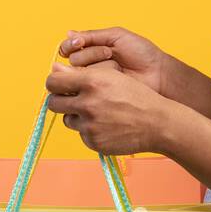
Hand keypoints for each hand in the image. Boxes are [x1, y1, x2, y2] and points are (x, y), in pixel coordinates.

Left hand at [44, 62, 170, 155]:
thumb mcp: (113, 77)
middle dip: (61, 101)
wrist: (157, 124)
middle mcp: (87, 103)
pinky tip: (108, 126)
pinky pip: (82, 134)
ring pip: (68, 120)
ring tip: (99, 114)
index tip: (60, 85)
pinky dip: (91, 130)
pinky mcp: (93, 141)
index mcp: (92, 82)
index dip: (54, 83)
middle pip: (53, 103)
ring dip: (77, 116)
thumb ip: (81, 74)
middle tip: (74, 100)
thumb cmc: (137, 97)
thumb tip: (54, 70)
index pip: (53, 82)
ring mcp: (89, 125)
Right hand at [57, 27, 165, 95]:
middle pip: (73, 60)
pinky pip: (90, 87)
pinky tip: (116, 77)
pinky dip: (102, 79)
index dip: (70, 45)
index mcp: (92, 49)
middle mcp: (90, 66)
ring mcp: (94, 82)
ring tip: (118, 66)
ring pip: (80, 73)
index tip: (79, 43)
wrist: (158, 72)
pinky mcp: (99, 95)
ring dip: (99, 66)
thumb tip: (69, 34)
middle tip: (111, 53)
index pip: (68, 47)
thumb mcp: (117, 36)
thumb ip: (92, 35)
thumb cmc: (141, 52)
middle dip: (92, 54)